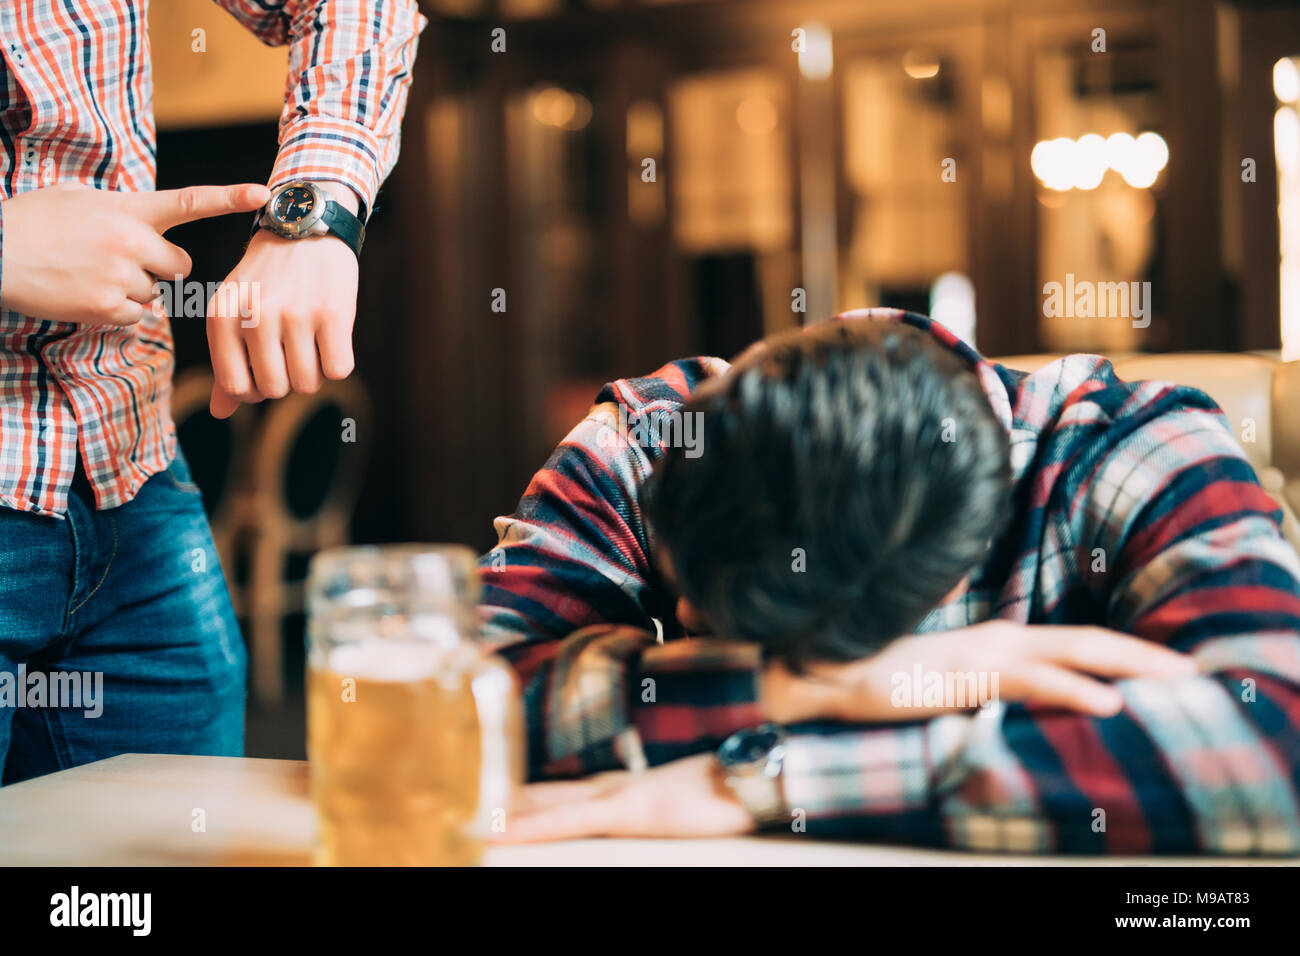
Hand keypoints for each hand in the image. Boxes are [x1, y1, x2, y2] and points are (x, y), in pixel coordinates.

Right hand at [0, 181, 268, 324]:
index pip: (189, 201)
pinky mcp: (106, 307)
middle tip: (121, 261)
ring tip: (88, 272)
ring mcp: (120, 276)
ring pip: (154, 294)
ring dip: (131, 289)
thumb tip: (146, 229)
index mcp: (127, 208)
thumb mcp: (79, 198)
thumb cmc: (33, 221)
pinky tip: (84, 292)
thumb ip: (121, 211)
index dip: (229, 198)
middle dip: (161, 269)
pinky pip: (134, 316)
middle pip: (180, 267)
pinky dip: (115, 310)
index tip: (263, 195)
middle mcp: (131, 241)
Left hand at [206, 182, 358, 418]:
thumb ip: (228, 359)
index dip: (256, 386)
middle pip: (275, 389)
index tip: (267, 364)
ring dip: (315, 371)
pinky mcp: (333, 313)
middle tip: (294, 351)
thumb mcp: (235, 308)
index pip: (237, 386)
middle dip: (289, 379)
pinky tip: (332, 338)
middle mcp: (255, 314)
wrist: (306, 224)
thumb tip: (221, 414)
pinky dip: (339, 362)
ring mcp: (295, 314)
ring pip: (309, 383)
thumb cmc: (267, 276)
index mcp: (222, 315)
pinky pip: (338, 370)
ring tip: (313, 341)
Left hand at [496, 754, 756, 842]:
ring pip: (551, 806)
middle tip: (479, 806)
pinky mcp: (626, 809)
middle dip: (518, 802)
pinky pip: (568, 821)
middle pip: (554, 796)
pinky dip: (533, 825)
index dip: (539, 797)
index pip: (573, 793)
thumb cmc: (733, 789)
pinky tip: (503, 830)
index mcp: (632, 789)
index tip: (509, 799)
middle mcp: (618, 788)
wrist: (756, 776)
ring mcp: (619, 797)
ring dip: (514, 813)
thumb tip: (671, 804)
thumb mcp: (692, 799)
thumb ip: (670, 798)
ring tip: (475, 818)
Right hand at [761, 621, 1197, 723]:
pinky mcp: (965, 674)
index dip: (1118, 650)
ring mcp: (982, 653)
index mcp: (993, 640)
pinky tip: (1111, 704)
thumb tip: (997, 677)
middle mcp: (996, 638)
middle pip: (1085, 640)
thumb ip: (971, 671)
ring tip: (1176, 680)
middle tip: (1194, 671)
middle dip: (1144, 655)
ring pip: (1071, 652)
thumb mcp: (935, 674)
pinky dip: (1074, 689)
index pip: (1068, 641)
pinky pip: (1031, 682)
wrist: (820, 667)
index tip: (1163, 666)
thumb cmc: (874, 672)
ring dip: (1130, 665)